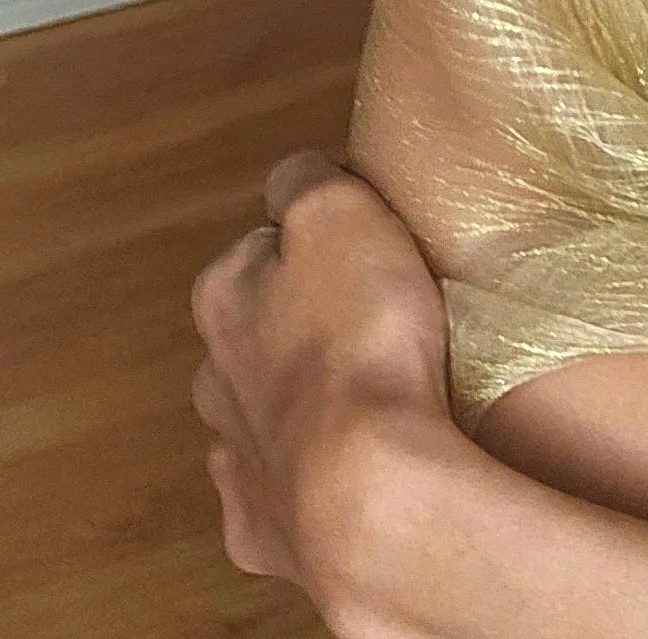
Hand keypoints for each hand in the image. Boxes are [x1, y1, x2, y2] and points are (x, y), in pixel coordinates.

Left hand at [192, 150, 455, 610]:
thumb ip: (307, 179)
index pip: (264, 240)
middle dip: (302, 323)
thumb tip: (292, 176)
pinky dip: (306, 476)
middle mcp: (213, 377)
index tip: (367, 249)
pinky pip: (279, 491)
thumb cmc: (358, 339)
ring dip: (300, 402)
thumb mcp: (340, 214)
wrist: (367, 488)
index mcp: (225, 295)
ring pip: (262, 411)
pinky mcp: (264, 528)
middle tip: (376, 320)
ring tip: (372, 398)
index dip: (319, 239)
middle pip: (258, 329)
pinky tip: (349, 467)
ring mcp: (237, 460)